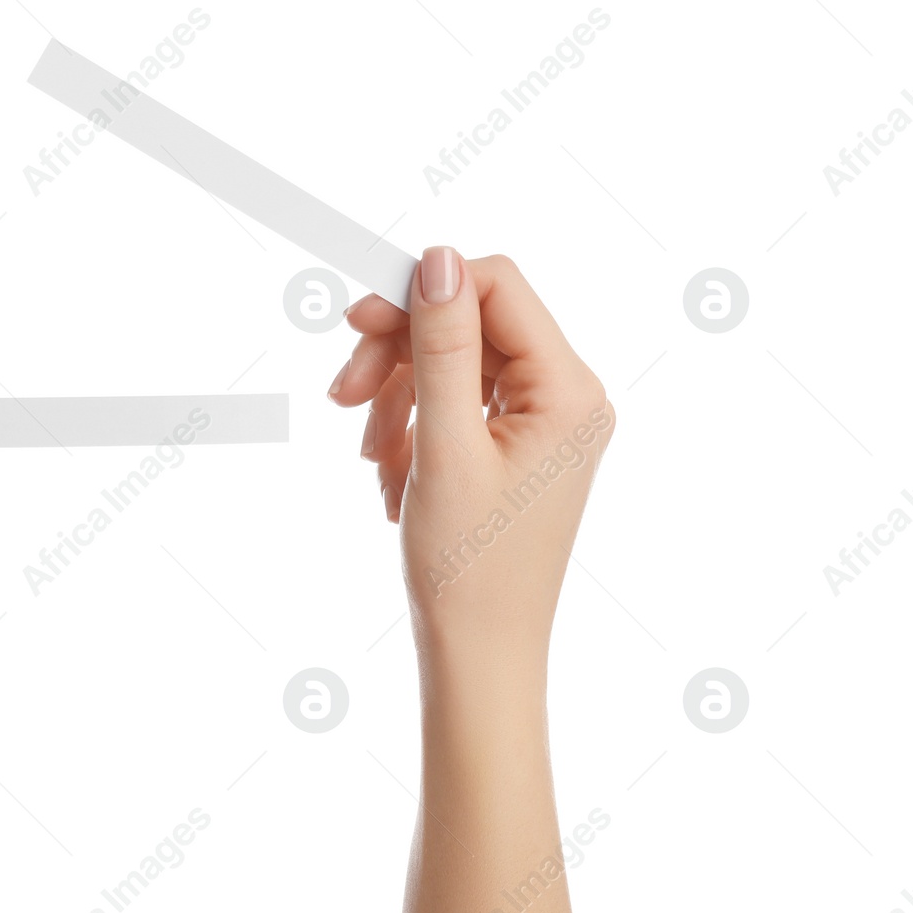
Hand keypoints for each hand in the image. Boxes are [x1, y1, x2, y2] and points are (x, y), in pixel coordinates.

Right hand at [329, 249, 613, 650]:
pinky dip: (413, 429)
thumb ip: (440, 346)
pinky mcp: (518, 448)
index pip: (496, 288)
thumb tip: (438, 258)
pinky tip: (391, 475)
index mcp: (570, 391)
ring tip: (371, 456)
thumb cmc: (468, 567)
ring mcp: (545, 424)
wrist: (479, 653)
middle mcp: (569, 398)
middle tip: (343, 392)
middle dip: (400, 354)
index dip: (422, 291)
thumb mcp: (444, 447)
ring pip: (453, 365)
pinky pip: (455, 406)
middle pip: (470, 326)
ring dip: (398, 398)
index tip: (356, 319)